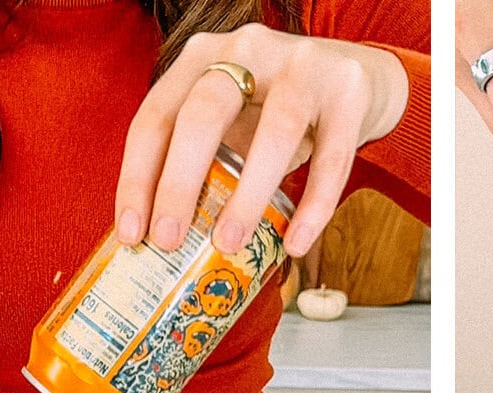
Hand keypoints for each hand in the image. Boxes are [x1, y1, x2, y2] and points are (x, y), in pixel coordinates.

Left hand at [115, 22, 408, 258]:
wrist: (360, 79)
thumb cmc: (283, 110)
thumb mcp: (235, 121)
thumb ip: (207, 159)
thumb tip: (170, 235)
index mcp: (205, 56)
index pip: (158, 115)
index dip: (139, 176)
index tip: (132, 232)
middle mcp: (249, 49)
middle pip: (204, 114)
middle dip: (179, 184)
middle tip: (169, 240)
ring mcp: (303, 65)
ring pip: (275, 132)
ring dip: (247, 196)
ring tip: (229, 244)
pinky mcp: (349, 92)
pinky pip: (333, 158)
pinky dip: (314, 206)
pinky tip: (296, 242)